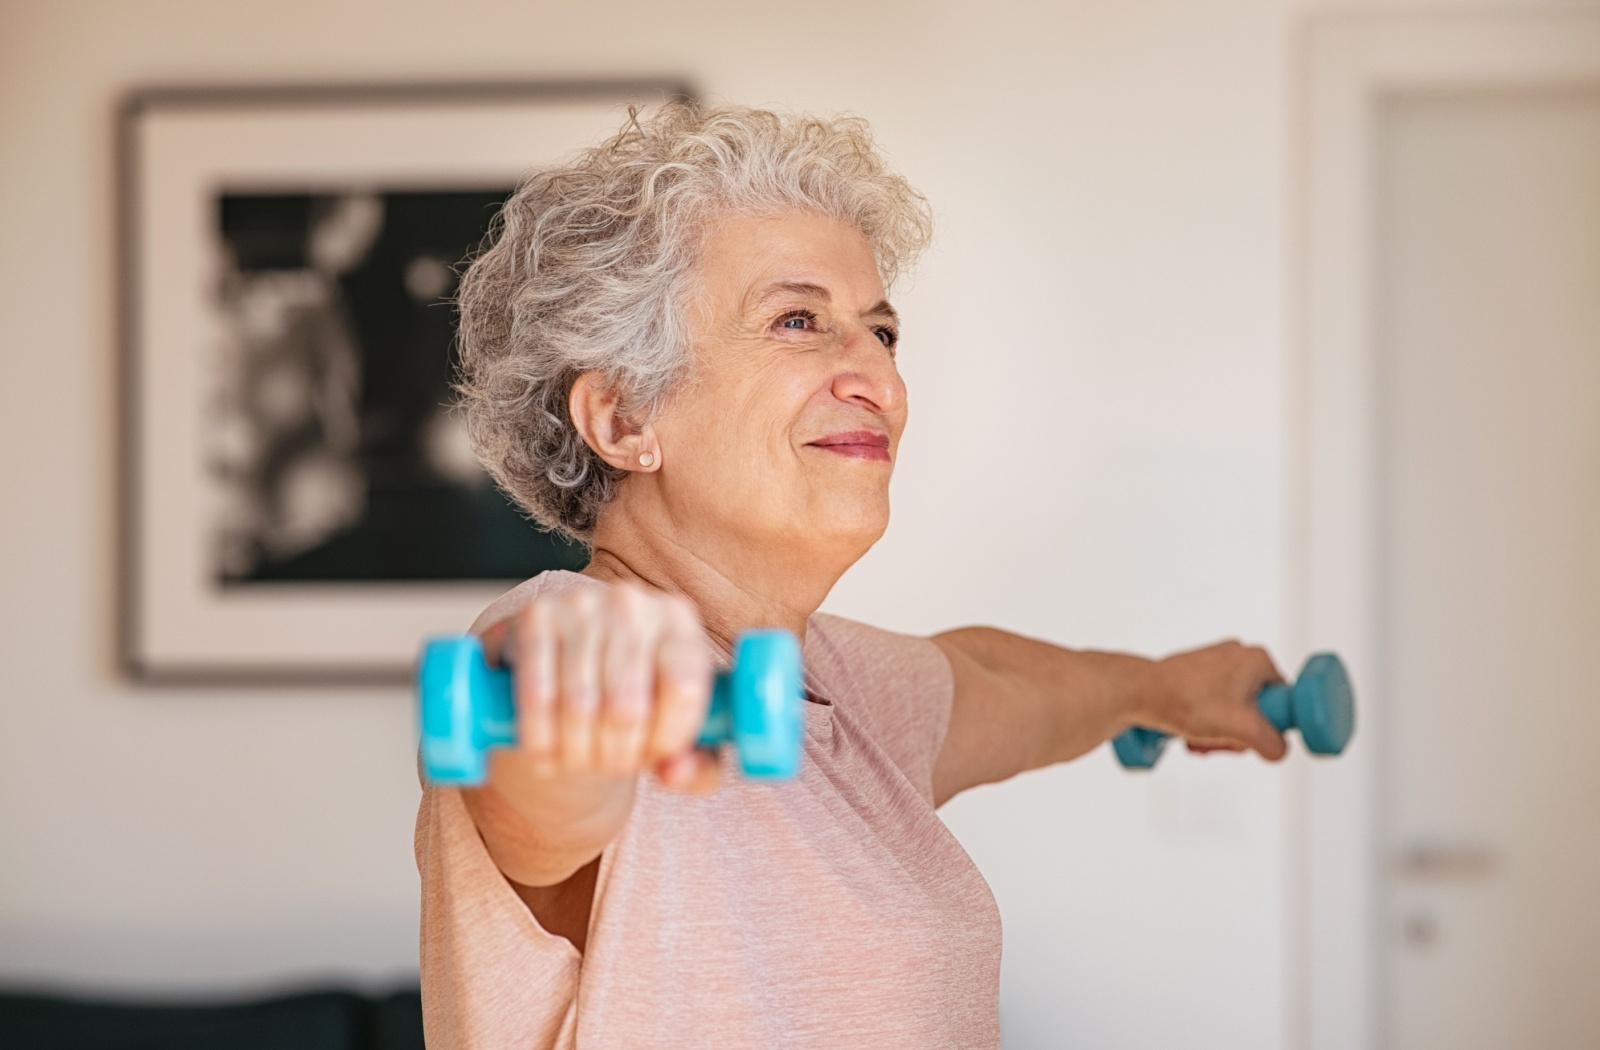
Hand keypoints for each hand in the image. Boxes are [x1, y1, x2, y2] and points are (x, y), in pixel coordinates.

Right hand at [479, 581, 720, 792]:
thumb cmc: (639, 700)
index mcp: (679, 621)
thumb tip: (675, 772)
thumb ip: (698, 765)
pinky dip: (539, 738)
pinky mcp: (537, 617)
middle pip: (628, 706)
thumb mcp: (678, 729)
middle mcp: (633, 604)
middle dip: (618, 755)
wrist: (570, 661)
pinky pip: (537, 695)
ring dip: (578, 754)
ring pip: (580, 706)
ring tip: (580, 763)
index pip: (683, 688)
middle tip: (611, 767)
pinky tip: (544, 757)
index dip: (667, 738)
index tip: (656, 759)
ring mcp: (582, 604)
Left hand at [1141, 640, 1287, 760]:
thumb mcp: (1244, 730)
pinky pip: (1213, 704)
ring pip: (1232, 710)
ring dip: (1220, 731)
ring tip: (1201, 737)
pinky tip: (1191, 731)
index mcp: (1258, 659)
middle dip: (1239, 732)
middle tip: (1222, 739)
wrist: (1141, 692)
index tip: (1248, 734)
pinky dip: (1205, 721)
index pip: (1282, 700)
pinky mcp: (1196, 673)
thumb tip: (1277, 749)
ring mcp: (1215, 662)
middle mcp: (1238, 655)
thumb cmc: (1187, 701)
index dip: (1268, 725)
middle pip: (1256, 708)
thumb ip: (1273, 744)